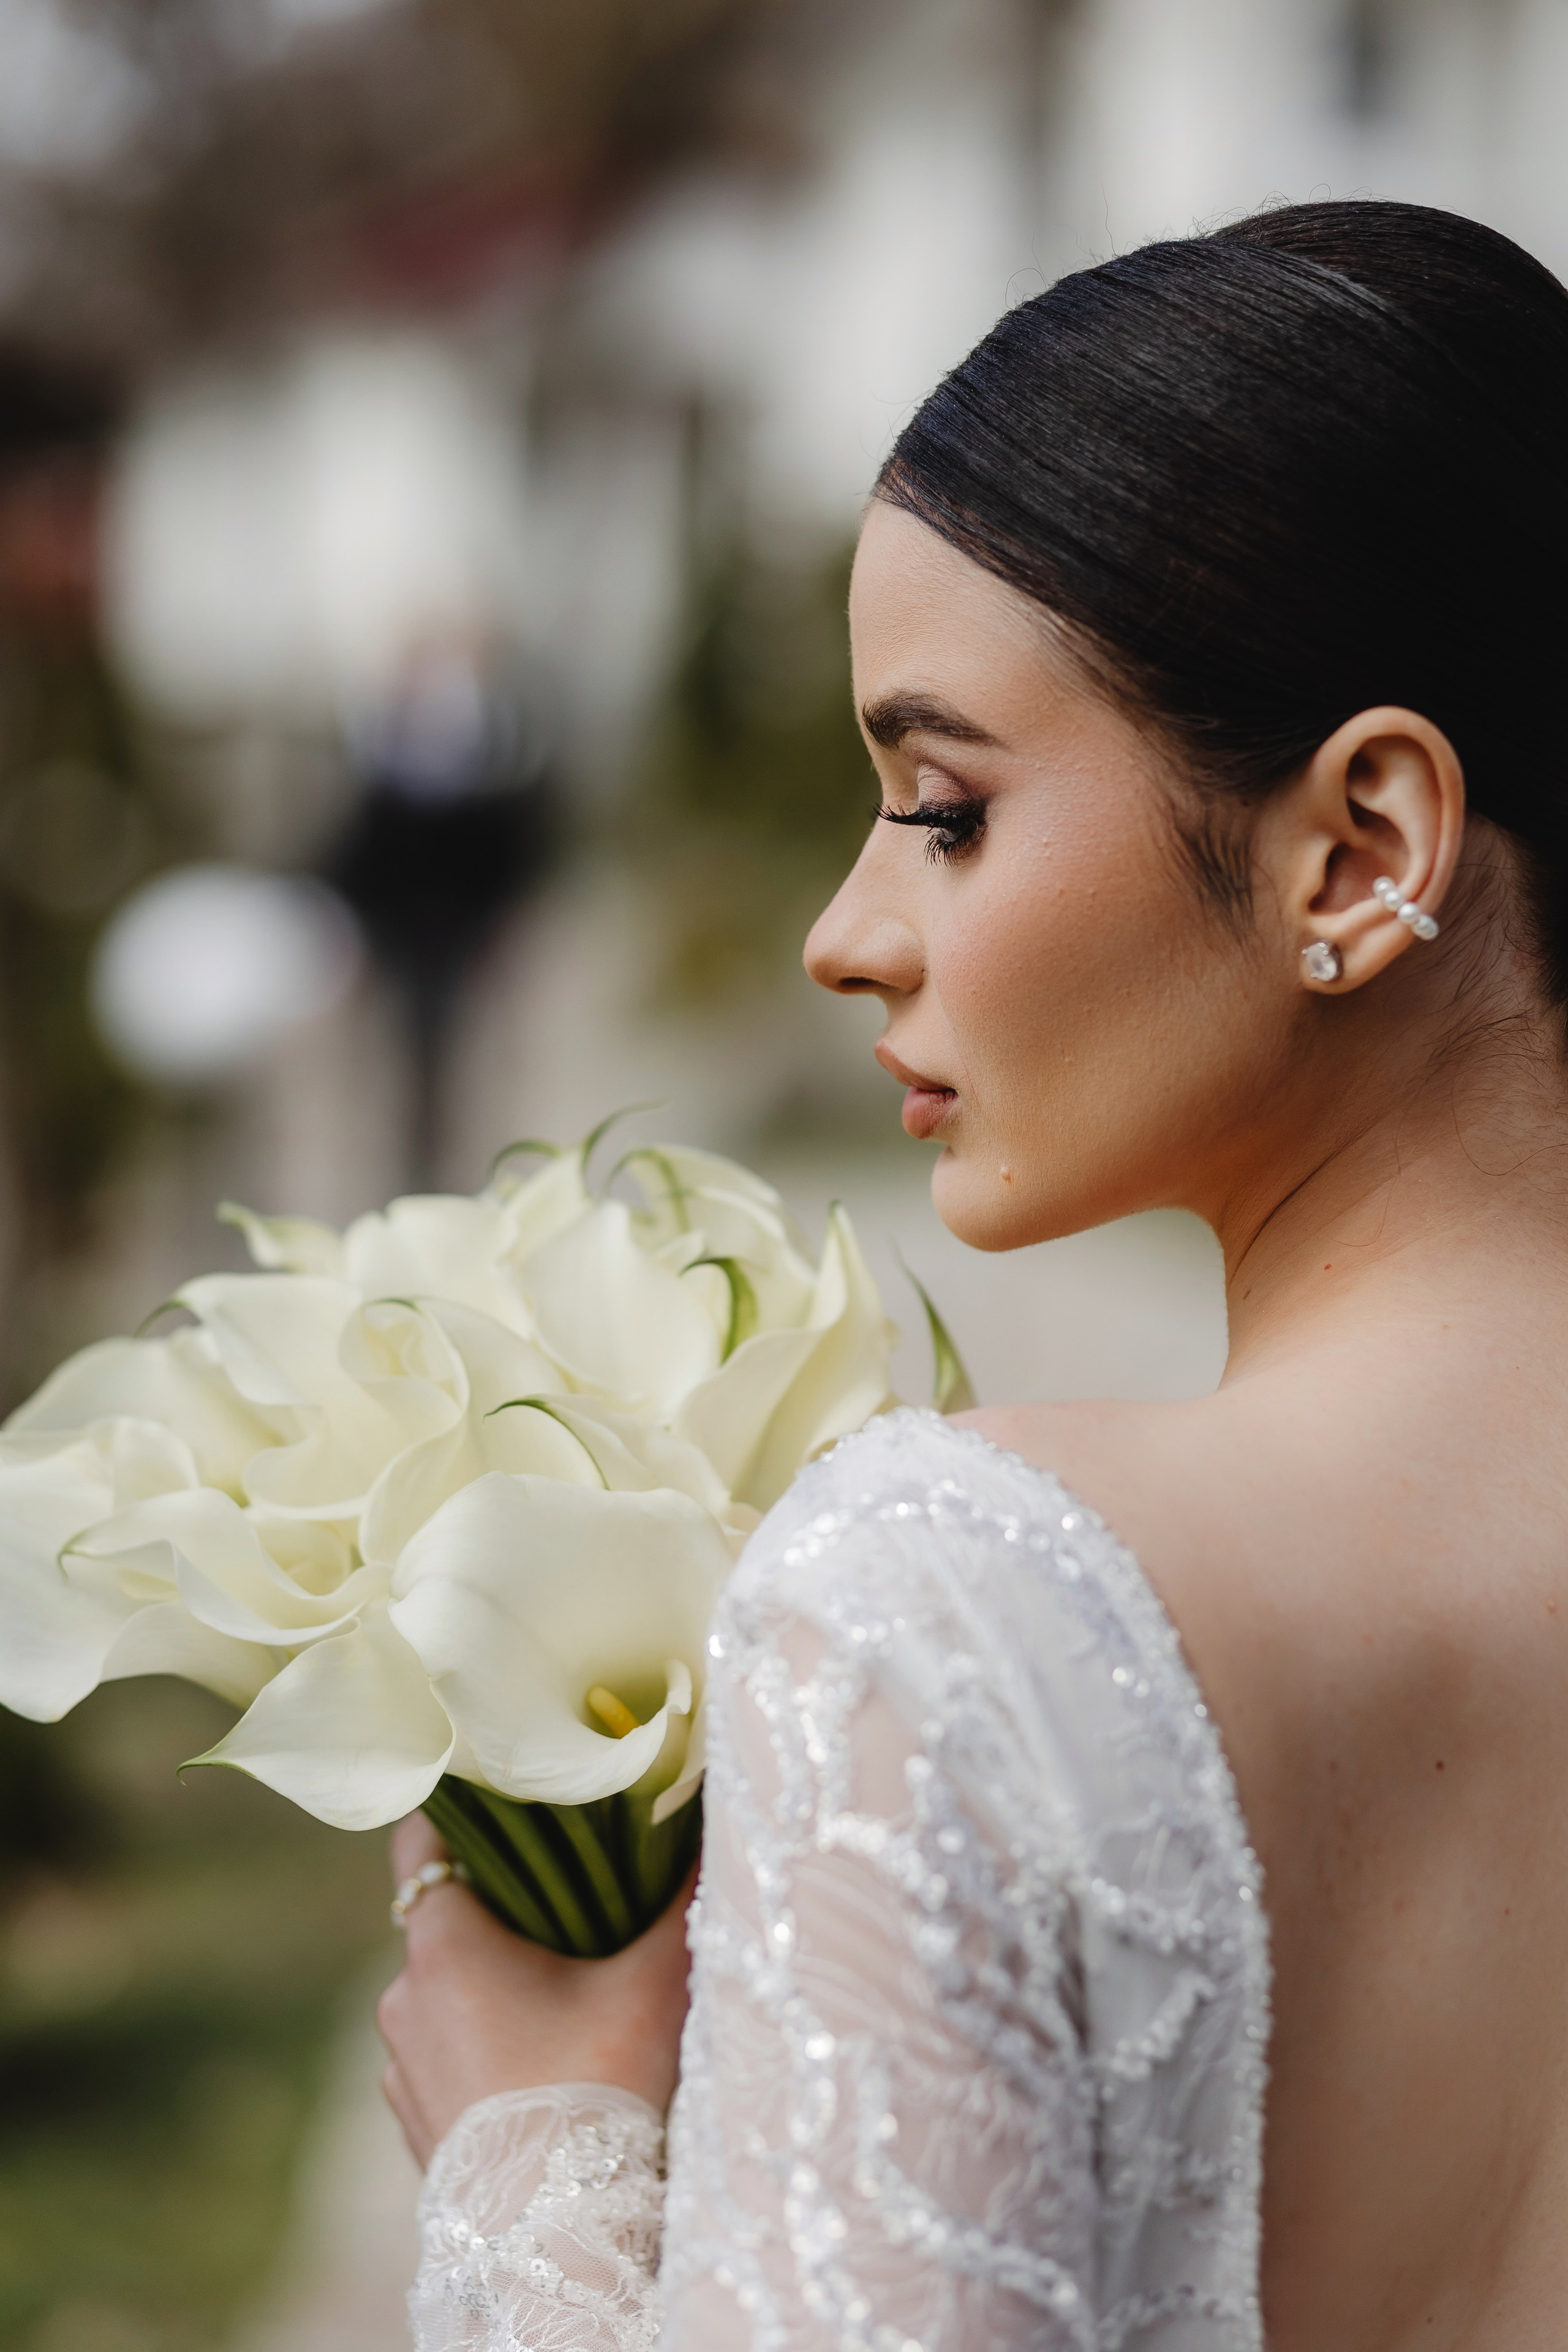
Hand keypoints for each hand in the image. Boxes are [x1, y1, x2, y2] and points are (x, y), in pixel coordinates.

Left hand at [377, 1812, 695, 2167]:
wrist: (560, 2242)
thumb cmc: (600, 2090)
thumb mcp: (655, 1981)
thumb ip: (682, 1896)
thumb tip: (713, 1817)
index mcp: (443, 1945)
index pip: (421, 1842)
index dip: (459, 1811)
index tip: (502, 1795)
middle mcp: (403, 2000)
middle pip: (445, 1918)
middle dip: (503, 1904)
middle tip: (569, 1894)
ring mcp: (403, 2070)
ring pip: (445, 1994)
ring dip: (493, 1983)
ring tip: (566, 1989)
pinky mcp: (418, 2127)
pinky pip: (445, 2057)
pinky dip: (485, 2046)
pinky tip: (544, 2061)